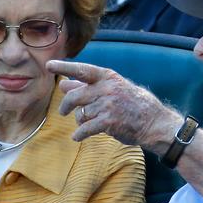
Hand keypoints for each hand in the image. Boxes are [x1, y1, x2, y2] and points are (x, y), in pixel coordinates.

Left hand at [46, 60, 181, 148]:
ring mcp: (107, 105)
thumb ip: (88, 86)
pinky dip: (79, 134)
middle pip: (74, 96)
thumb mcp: (113, 89)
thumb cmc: (133, 104)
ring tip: (89, 123)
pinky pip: (85, 129)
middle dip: (65, 105)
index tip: (49, 65)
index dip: (64, 67)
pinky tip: (78, 137)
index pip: (82, 70)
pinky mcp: (108, 122)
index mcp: (108, 77)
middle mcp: (107, 88)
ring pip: (81, 114)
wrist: (154, 122)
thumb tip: (64, 84)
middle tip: (64, 112)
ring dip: (81, 121)